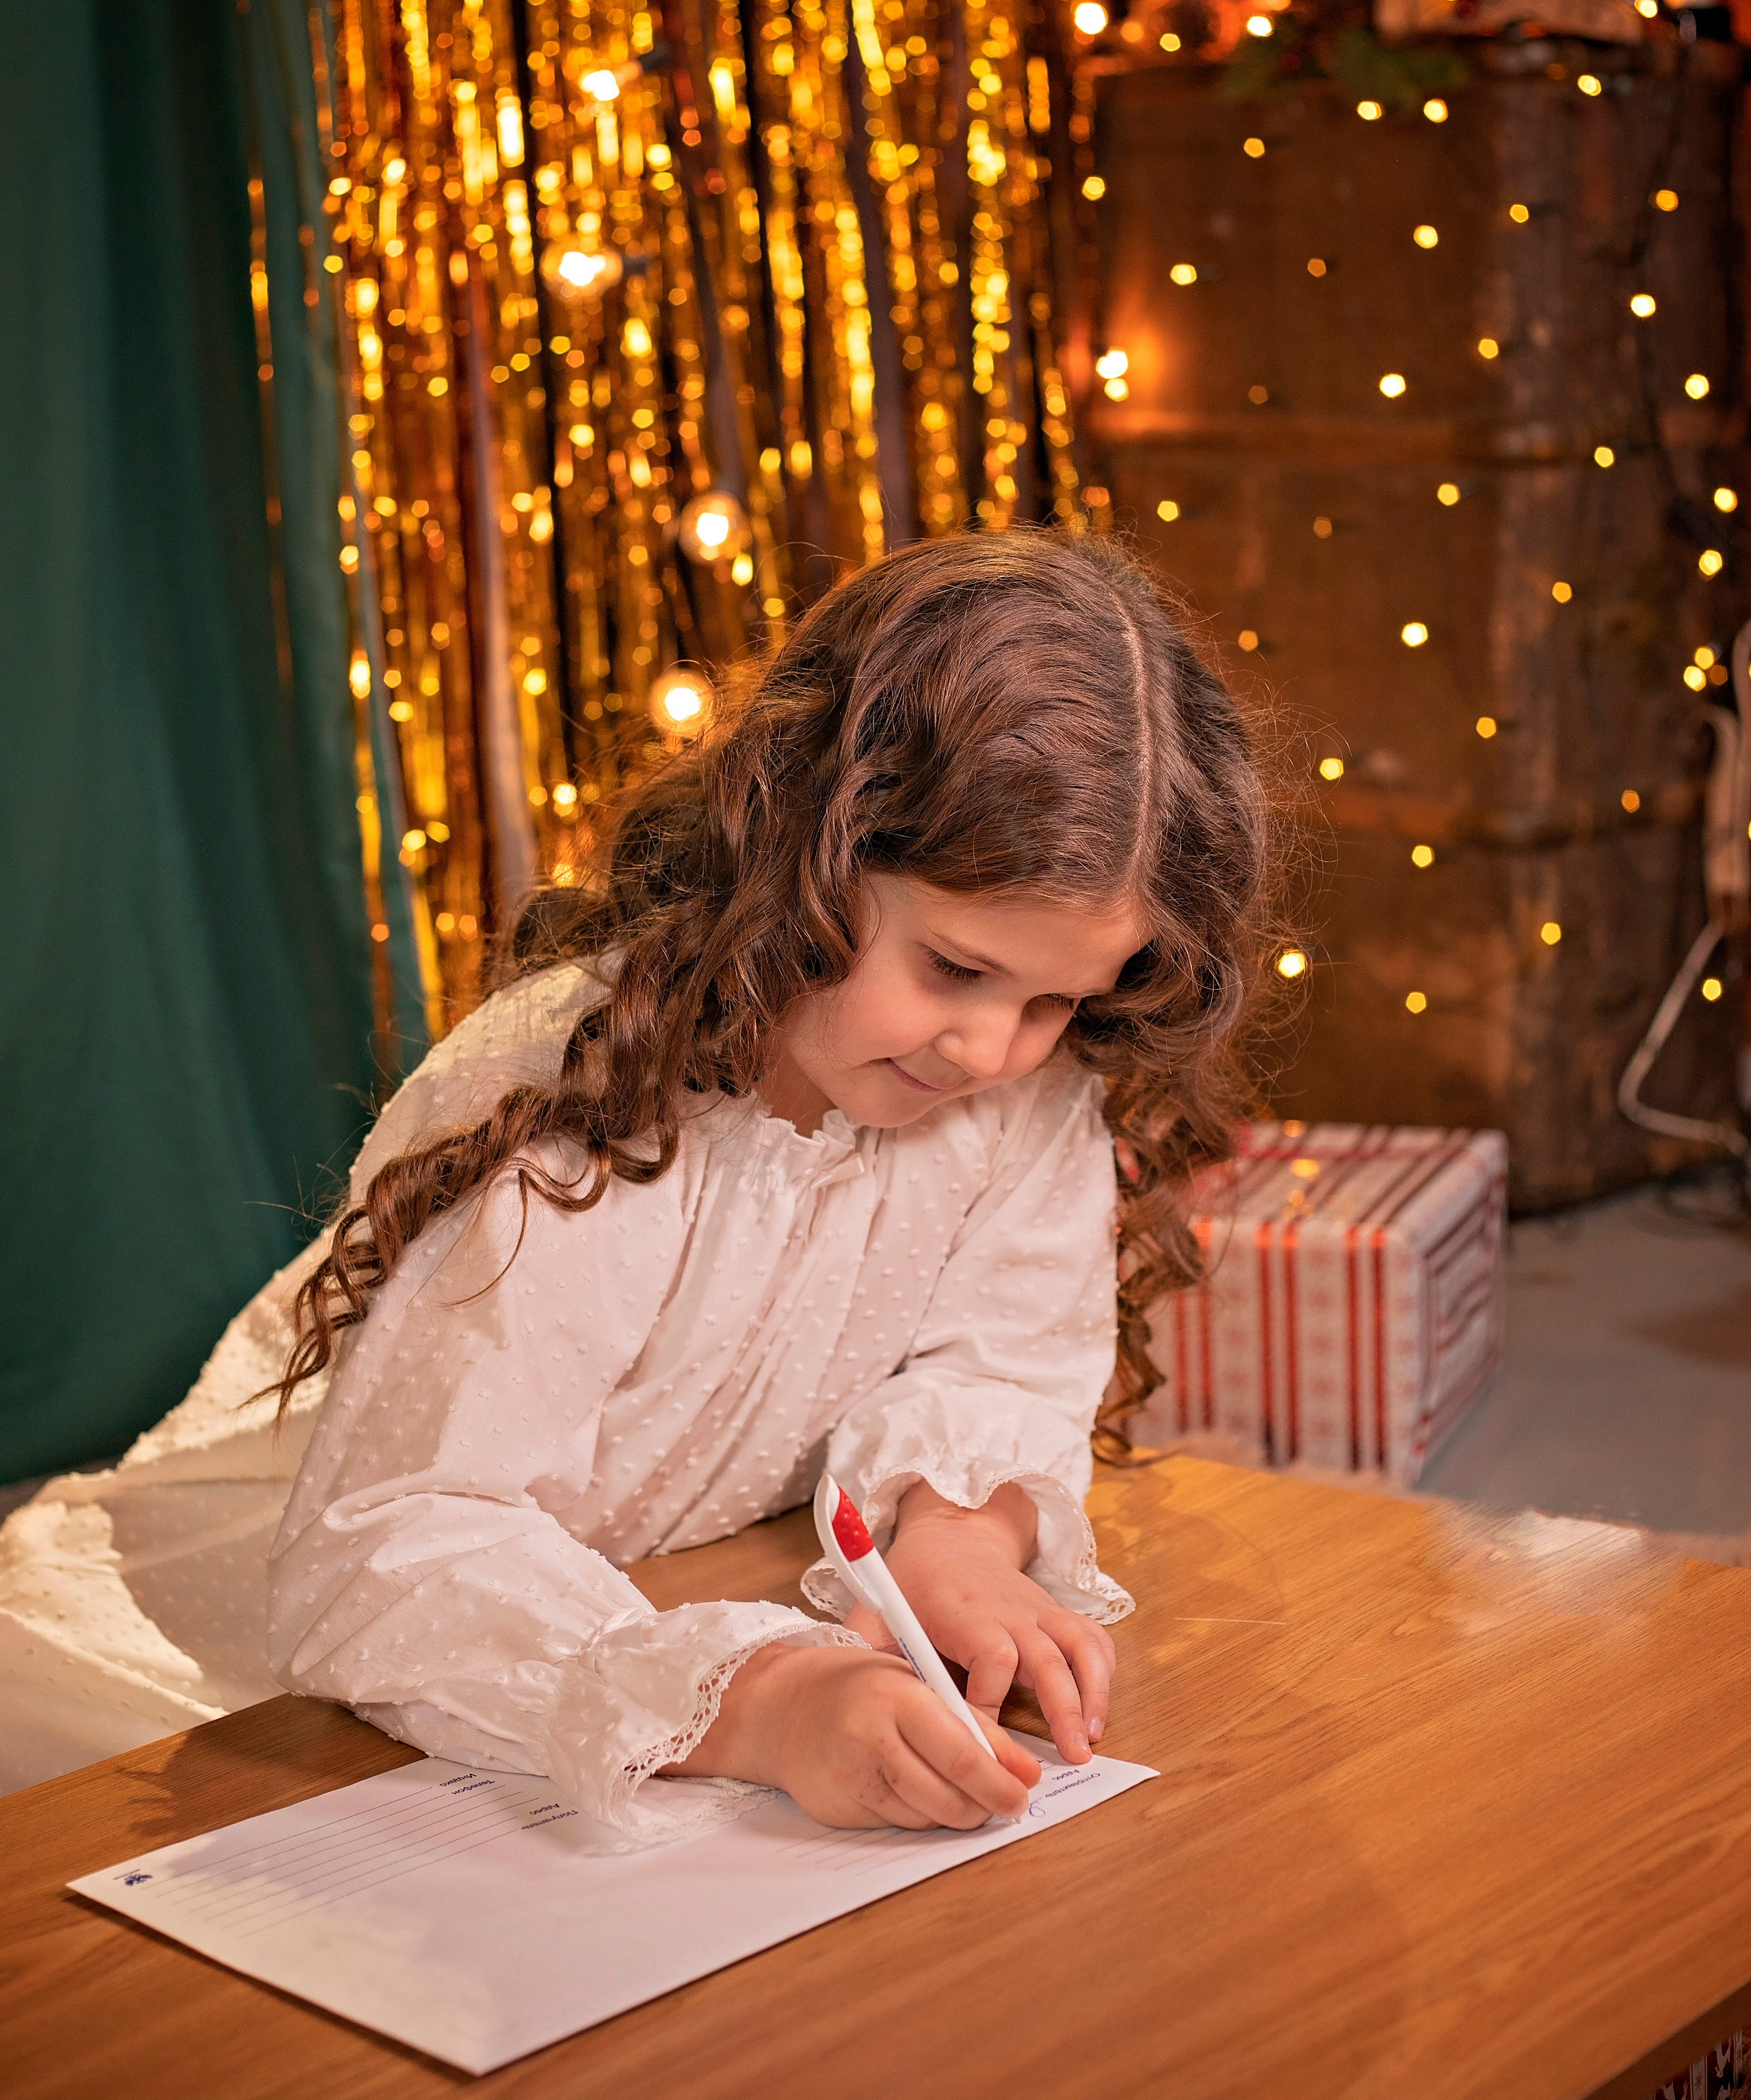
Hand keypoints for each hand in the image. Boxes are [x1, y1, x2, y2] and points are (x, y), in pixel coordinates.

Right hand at [668, 1639, 1036, 1829]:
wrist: (784, 1707)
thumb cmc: (862, 1688)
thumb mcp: (919, 1685)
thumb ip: (974, 1724)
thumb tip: (1025, 1771)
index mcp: (898, 1696)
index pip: (961, 1754)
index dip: (999, 1782)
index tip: (1023, 1793)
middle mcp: (871, 1737)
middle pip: (948, 1794)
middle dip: (986, 1806)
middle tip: (1005, 1805)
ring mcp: (852, 1777)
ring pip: (927, 1816)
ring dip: (957, 1814)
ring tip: (966, 1798)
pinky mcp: (839, 1808)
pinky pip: (899, 1824)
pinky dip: (921, 1816)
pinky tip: (920, 1795)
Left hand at [845, 1481, 1114, 1764]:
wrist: (951, 1535)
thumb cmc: (914, 1582)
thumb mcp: (879, 1609)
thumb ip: (863, 1648)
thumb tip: (848, 1697)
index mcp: (965, 1611)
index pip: (992, 1657)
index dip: (990, 1703)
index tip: (979, 1742)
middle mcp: (1010, 1610)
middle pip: (1046, 1656)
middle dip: (1061, 1708)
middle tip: (1072, 1756)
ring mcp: (1039, 1611)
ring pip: (1080, 1646)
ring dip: (1092, 1693)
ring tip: (1092, 1740)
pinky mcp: (1056, 1614)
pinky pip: (1093, 1638)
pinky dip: (1103, 1673)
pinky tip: (1099, 1711)